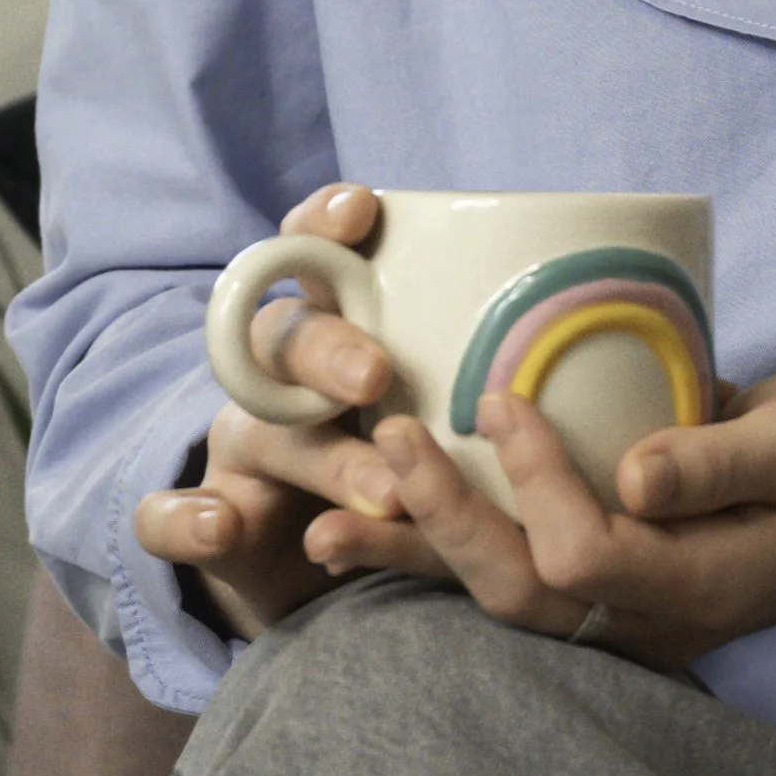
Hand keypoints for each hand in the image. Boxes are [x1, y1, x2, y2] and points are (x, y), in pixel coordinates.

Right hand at [131, 186, 445, 638]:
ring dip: (320, 457)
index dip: (325, 225)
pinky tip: (220, 528)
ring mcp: (243, 448)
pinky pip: (172, 515)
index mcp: (336, 331)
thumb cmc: (405, 462)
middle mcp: (280, 379)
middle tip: (377, 375)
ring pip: (261, 431)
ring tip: (382, 492)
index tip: (362, 209)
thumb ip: (486, 371)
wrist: (310, 565)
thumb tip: (604, 339)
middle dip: (330, 348)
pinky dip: (189, 519)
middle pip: (289, 336)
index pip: (316, 257)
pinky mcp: (213, 521)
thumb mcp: (445, 410)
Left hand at [298, 367, 775, 672]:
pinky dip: (431, 557)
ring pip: (498, 601)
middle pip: (522, 593)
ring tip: (325, 518)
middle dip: (445, 520)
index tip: (503, 397)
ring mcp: (621, 616)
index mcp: (704, 584)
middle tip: (388, 439)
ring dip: (413, 556)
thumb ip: (724, 461)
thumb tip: (633, 473)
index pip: (588, 555)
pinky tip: (363, 528)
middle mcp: (648, 620)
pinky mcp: (599, 587)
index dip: (536, 484)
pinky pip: (505, 582)